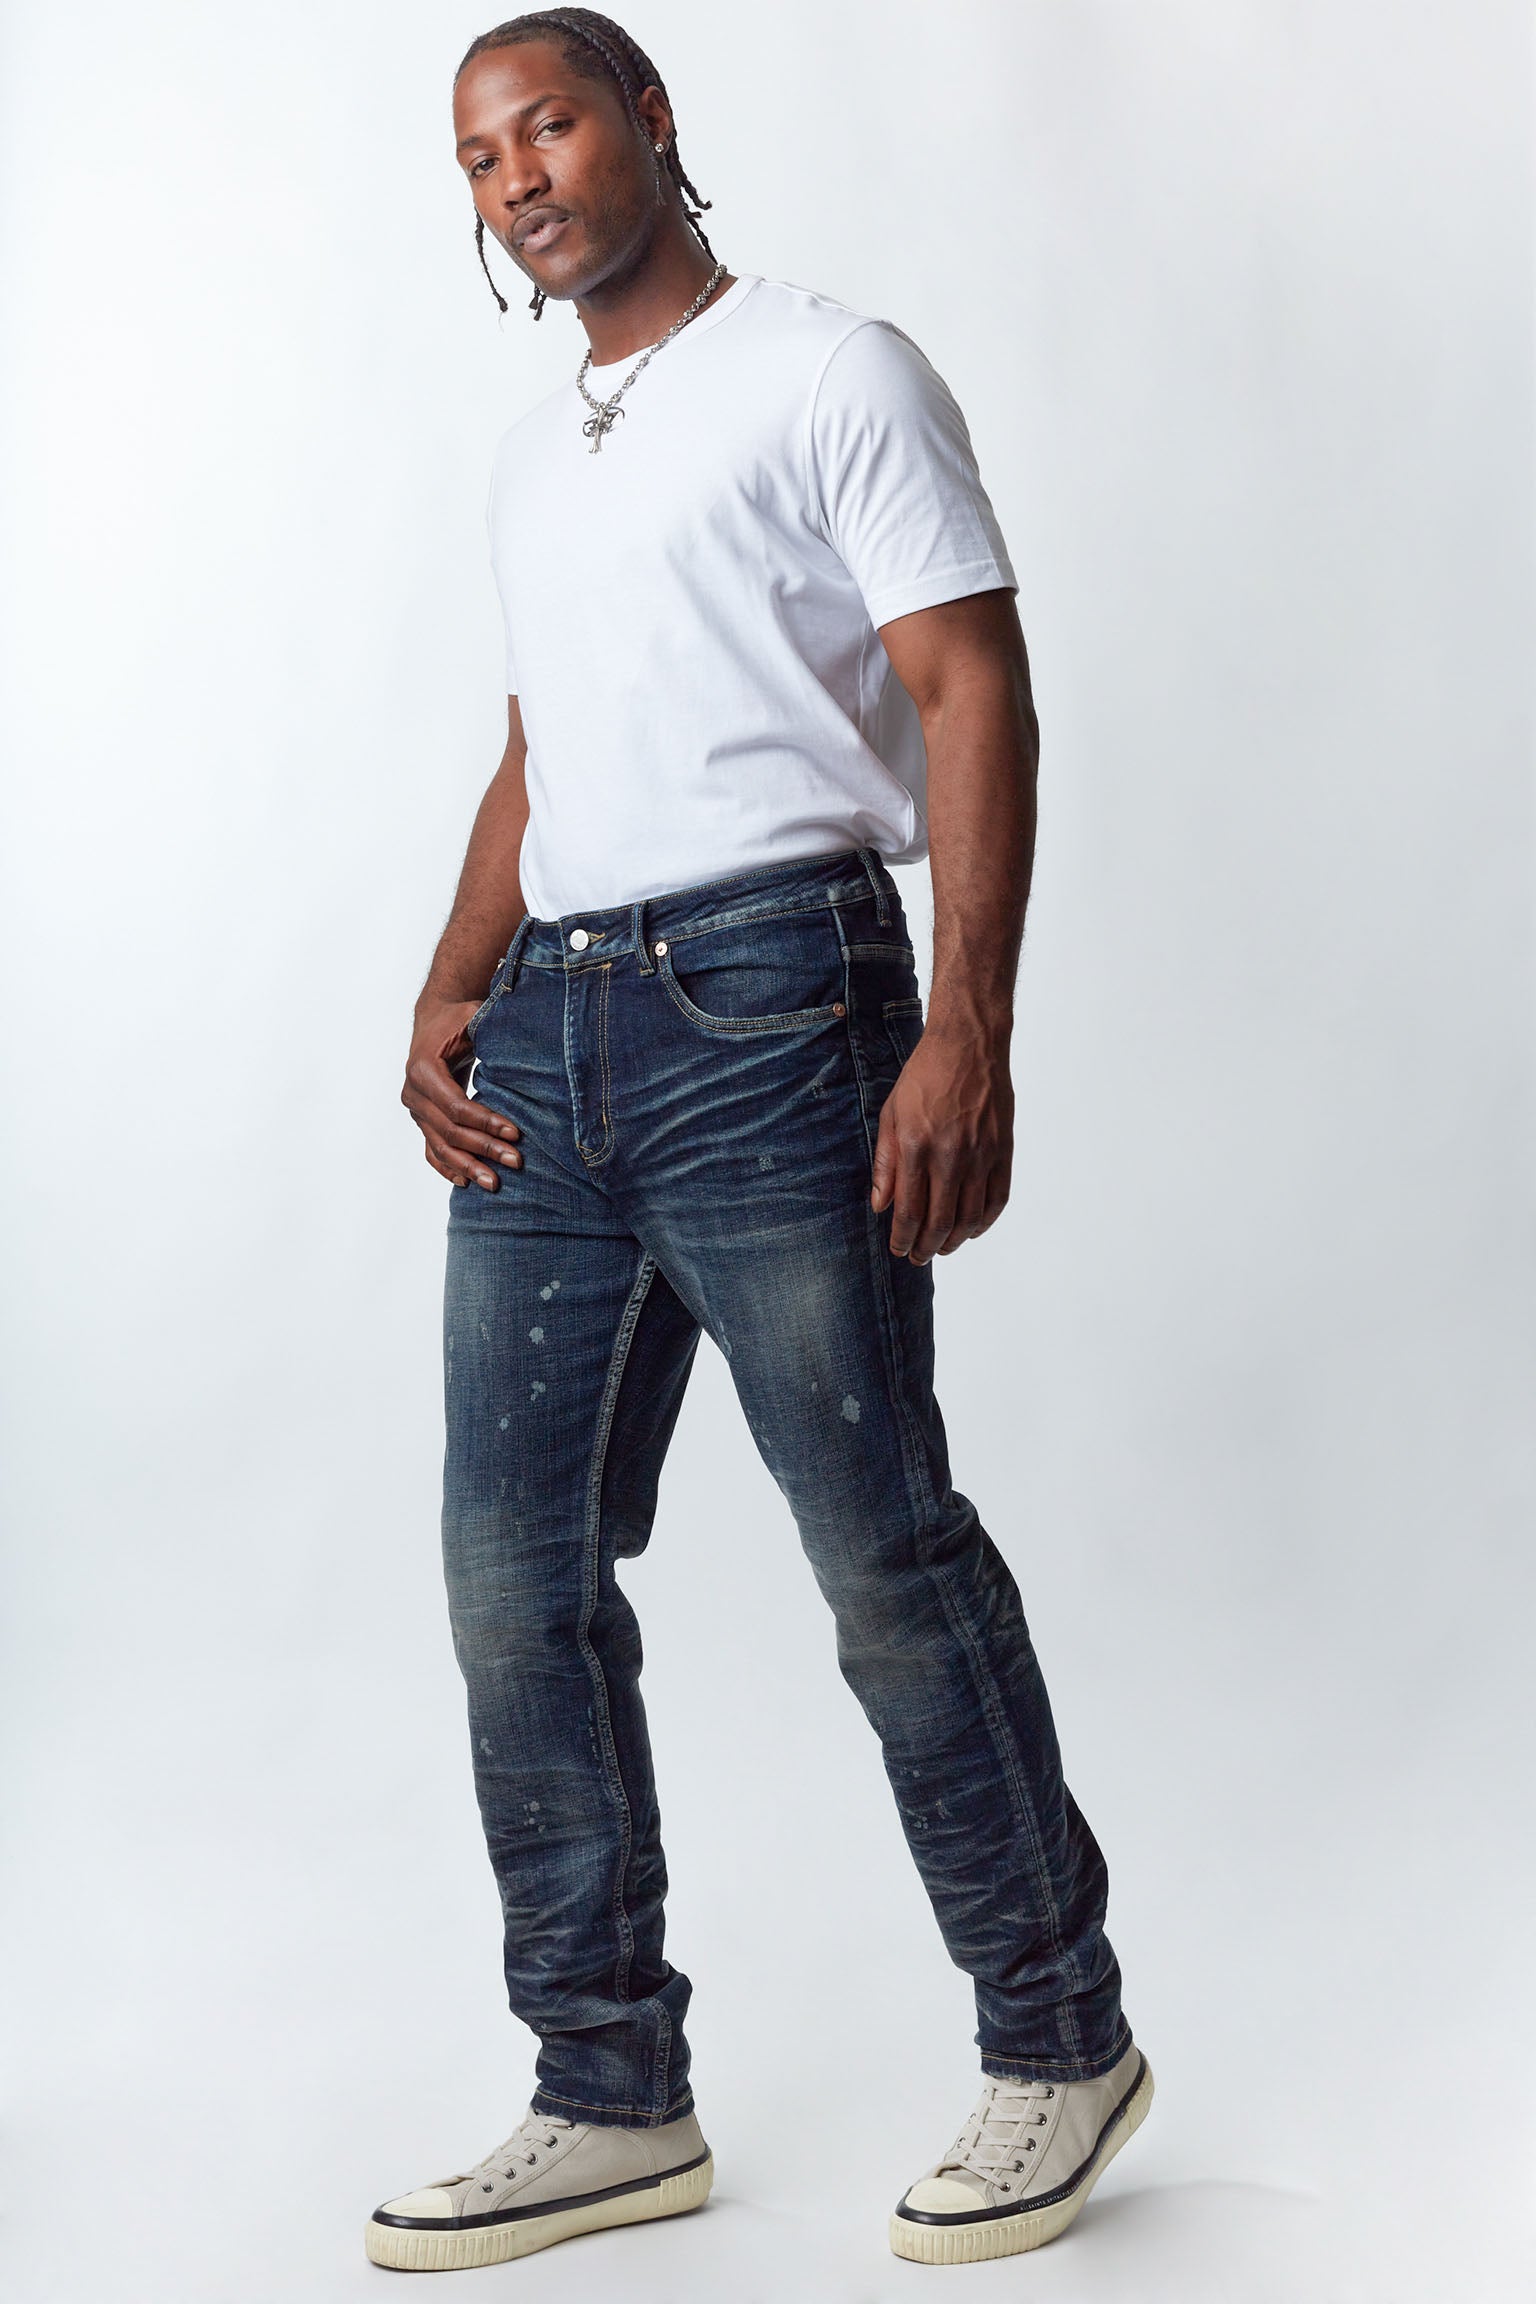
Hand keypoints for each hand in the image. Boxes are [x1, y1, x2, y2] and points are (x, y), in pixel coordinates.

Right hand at [402, 999, 521, 1190]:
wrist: (435, 1021)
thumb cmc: (457, 1018)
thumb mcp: (473, 1016)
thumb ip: (488, 1028)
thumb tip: (515, 1041)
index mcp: (423, 1069)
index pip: (455, 1105)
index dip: (484, 1121)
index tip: (515, 1132)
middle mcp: (413, 1093)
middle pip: (450, 1131)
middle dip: (484, 1148)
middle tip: (515, 1160)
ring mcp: (416, 1110)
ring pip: (440, 1146)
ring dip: (468, 1167)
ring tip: (495, 1184)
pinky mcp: (422, 1120)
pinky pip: (431, 1151)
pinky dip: (447, 1168)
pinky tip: (466, 1184)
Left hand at [870, 1028, 1012, 1262]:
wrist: (969, 1045)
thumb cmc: (925, 1077)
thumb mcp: (891, 1115)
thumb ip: (885, 1163)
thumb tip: (880, 1205)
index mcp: (917, 1147)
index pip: (909, 1211)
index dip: (902, 1239)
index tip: (898, 1250)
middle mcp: (950, 1156)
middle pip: (940, 1222)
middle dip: (926, 1248)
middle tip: (918, 1258)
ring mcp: (981, 1155)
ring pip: (970, 1218)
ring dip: (954, 1241)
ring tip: (942, 1248)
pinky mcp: (1003, 1151)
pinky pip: (997, 1199)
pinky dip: (985, 1222)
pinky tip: (972, 1229)